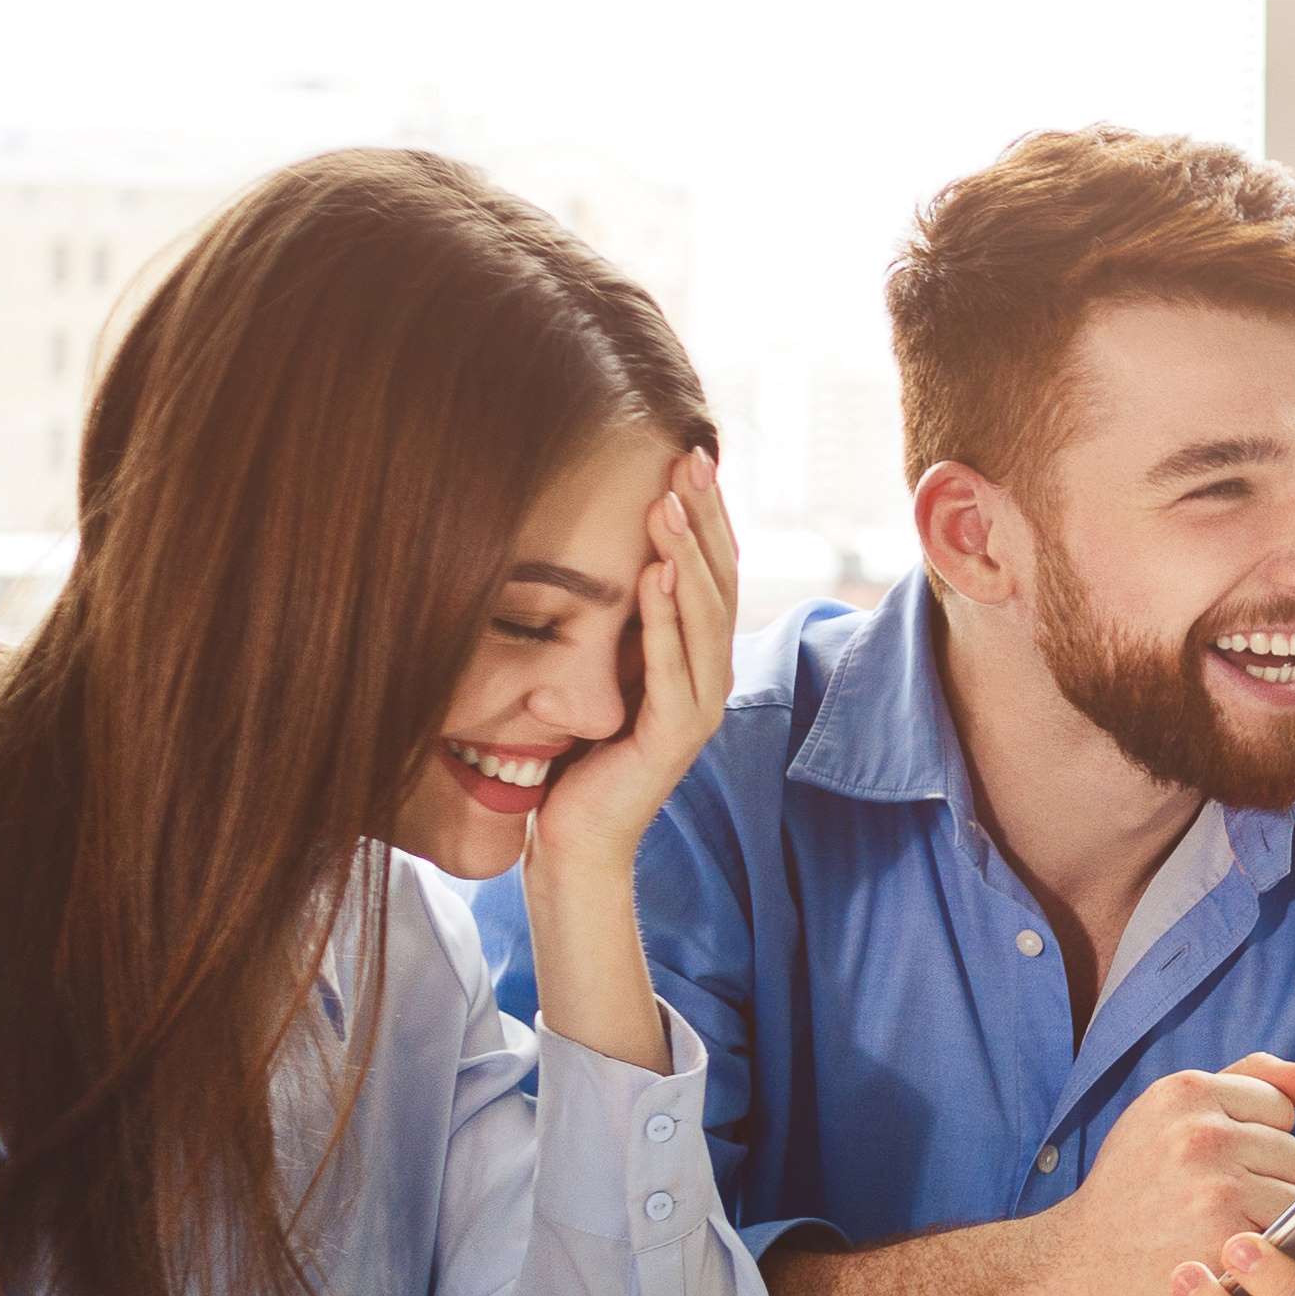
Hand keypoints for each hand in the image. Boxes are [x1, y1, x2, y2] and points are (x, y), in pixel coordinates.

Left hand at [534, 446, 743, 882]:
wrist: (575, 840)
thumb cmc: (579, 755)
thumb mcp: (600, 670)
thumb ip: (621, 622)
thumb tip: (609, 550)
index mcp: (698, 657)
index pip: (713, 570)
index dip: (706, 514)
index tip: (689, 456)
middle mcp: (711, 677)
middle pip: (719, 582)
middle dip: (704, 518)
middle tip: (689, 460)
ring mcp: (699, 708)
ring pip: (704, 616)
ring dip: (688, 556)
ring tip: (668, 504)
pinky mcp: (675, 737)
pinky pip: (674, 667)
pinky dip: (666, 619)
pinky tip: (656, 574)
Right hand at [1037, 1055, 1294, 1295]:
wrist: (1077, 1264)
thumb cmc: (1132, 1187)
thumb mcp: (1171, 1114)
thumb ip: (1252, 1082)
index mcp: (1186, 1091)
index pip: (1279, 1106)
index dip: (1255, 1141)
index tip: (1213, 1165)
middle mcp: (1201, 1133)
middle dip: (1266, 1180)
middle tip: (1210, 1203)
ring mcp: (1216, 1188)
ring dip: (1270, 1219)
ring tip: (1218, 1229)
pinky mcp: (1226, 1240)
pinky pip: (1288, 1237)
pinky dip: (1267, 1253)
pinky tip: (1227, 1255)